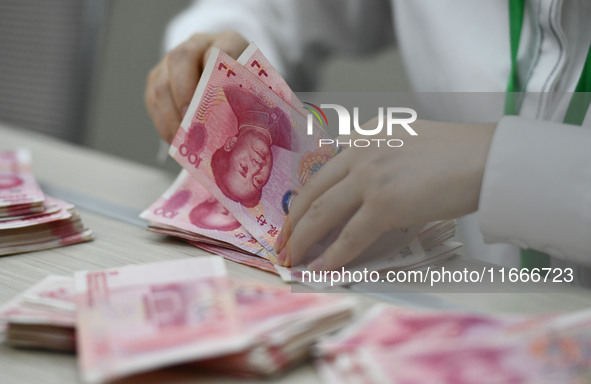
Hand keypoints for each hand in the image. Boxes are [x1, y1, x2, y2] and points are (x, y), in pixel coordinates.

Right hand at [145, 31, 248, 142]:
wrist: (225, 78)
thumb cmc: (243, 87)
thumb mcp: (254, 88)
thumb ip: (250, 97)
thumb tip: (243, 124)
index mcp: (226, 42)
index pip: (219, 49)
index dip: (215, 71)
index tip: (216, 95)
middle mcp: (195, 45)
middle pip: (180, 58)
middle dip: (184, 92)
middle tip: (192, 122)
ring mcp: (172, 61)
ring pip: (161, 83)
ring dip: (171, 115)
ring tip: (184, 139)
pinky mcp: (157, 79)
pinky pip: (153, 100)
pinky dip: (163, 123)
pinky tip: (175, 140)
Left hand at [275, 118, 495, 270]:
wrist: (488, 156)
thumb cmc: (458, 154)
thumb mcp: (408, 144)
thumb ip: (381, 160)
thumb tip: (365, 192)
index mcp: (364, 136)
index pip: (324, 173)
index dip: (305, 200)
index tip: (295, 219)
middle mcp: (360, 152)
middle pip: (313, 193)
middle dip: (293, 223)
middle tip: (283, 244)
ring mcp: (370, 177)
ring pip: (323, 215)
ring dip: (304, 242)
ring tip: (292, 261)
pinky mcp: (385, 203)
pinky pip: (351, 236)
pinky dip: (334, 256)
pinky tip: (323, 269)